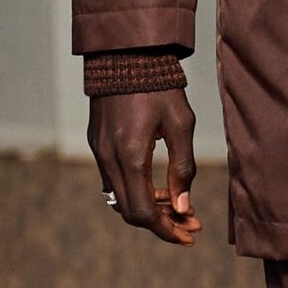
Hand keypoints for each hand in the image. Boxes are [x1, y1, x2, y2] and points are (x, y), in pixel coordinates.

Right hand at [87, 90, 201, 243]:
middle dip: (161, 223)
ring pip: (121, 198)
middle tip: (190, 223)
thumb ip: (183, 168)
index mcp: (130, 156)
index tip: (189, 234)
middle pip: (130, 211)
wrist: (126, 54)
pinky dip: (136, 190)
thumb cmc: (160, 85)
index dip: (166, 230)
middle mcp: (109, 158)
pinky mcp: (97, 143)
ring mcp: (99, 151)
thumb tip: (182, 207)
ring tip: (178, 206)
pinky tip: (158, 186)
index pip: (143, 212)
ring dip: (148, 207)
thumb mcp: (181, 124)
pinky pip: (114, 180)